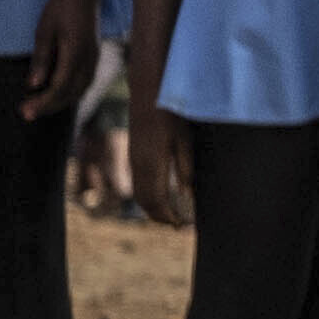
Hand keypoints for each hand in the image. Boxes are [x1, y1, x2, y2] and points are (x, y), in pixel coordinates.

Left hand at [24, 0, 101, 117]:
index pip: (59, 87)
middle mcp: (89, 60)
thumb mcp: (44, 29)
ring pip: (80, 90)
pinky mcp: (93, 57)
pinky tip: (57, 93)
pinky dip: (70, 93)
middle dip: (49, 107)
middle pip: (71, 94)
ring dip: (60, 102)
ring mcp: (94, 59)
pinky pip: (84, 82)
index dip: (42, 102)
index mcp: (76, 53)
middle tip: (27, 114)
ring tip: (40, 106)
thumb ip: (41, 58)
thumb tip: (33, 85)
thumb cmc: (61, 6)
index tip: (25, 111)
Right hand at [133, 103, 194, 228]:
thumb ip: (184, 170)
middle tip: (178, 226)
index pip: (157, 202)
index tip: (182, 226)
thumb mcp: (184, 141)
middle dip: (160, 217)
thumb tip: (186, 196)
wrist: (147, 92)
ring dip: (152, 209)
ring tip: (171, 216)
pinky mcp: (132, 155)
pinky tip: (161, 197)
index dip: (168, 217)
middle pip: (145, 203)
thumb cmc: (171, 114)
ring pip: (139, 195)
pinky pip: (137, 184)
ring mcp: (133, 161)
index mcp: (151, 165)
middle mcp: (138, 167)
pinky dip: (147, 197)